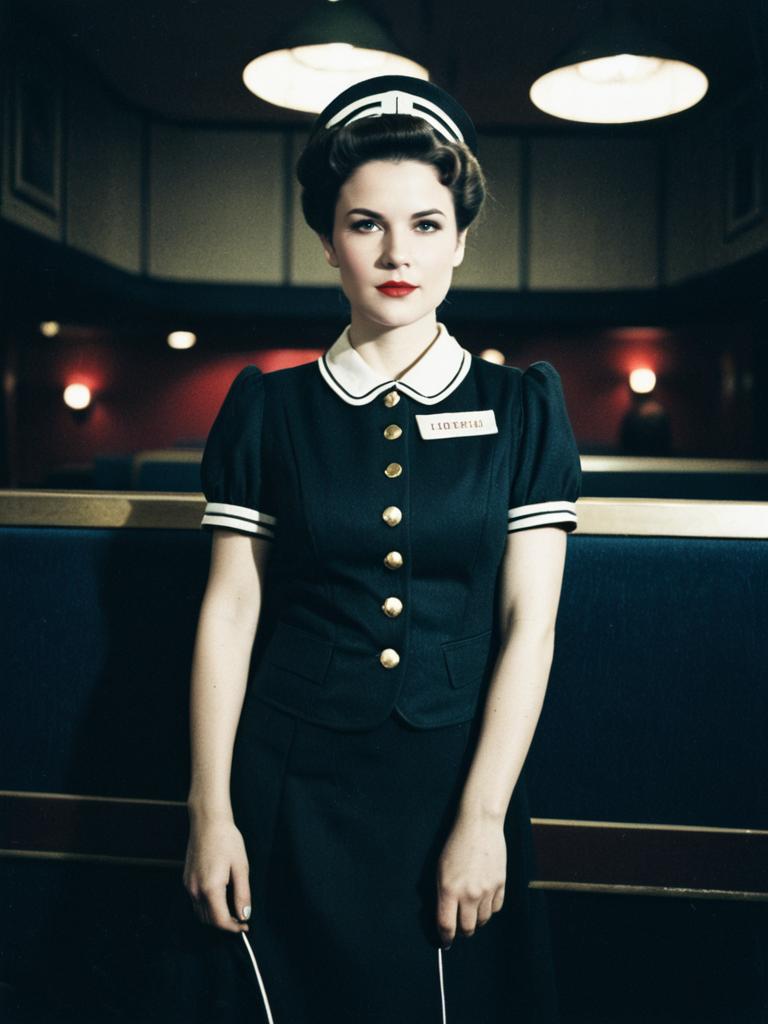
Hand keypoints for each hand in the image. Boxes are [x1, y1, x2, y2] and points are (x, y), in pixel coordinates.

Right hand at [183, 814, 251, 932]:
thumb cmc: (227, 840)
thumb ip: (242, 894)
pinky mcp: (186, 879)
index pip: (220, 920)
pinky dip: (207, 907)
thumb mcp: (241, 867)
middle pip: (209, 920)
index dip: (234, 927)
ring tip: (231, 909)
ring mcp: (188, 885)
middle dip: (225, 924)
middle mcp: (195, 890)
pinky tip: (219, 897)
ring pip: (200, 913)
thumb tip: (245, 914)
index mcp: (210, 888)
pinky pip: (195, 901)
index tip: (245, 926)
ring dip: (215, 917)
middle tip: (241, 919)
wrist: (208, 821)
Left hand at [435, 810, 505, 946]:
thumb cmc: (455, 845)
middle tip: (459, 927)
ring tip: (472, 912)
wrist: (480, 826)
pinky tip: (484, 901)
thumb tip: (445, 916)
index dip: (445, 938)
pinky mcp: (501, 885)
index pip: (446, 925)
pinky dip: (489, 909)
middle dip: (462, 931)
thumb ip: (442, 894)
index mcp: (448, 890)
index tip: (445, 942)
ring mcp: (486, 890)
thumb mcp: (440, 869)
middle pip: (467, 928)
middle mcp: (468, 894)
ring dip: (476, 920)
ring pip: (483, 920)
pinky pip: (496, 908)